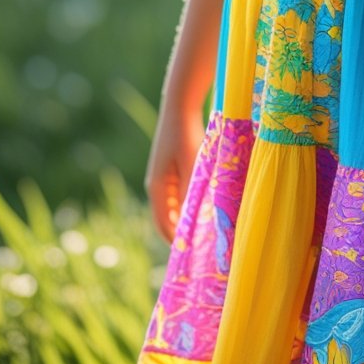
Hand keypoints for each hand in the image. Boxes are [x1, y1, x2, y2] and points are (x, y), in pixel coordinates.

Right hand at [143, 98, 203, 243]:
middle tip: (202, 250)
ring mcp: (164, 179)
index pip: (165, 226)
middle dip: (182, 235)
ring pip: (175, 210)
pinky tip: (205, 209)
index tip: (194, 257)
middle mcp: (158, 186)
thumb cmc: (186, 135)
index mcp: (158, 188)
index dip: (178, 243)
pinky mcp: (173, 170)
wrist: (180, 106)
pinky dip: (189, 207)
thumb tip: (199, 218)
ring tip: (206, 234)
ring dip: (187, 222)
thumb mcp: (192, 165)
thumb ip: (194, 191)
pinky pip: (180, 197)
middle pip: (167, 220)